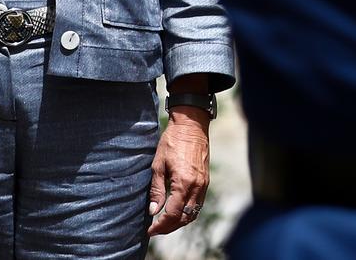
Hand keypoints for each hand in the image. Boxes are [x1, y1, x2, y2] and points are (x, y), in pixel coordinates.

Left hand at [148, 107, 210, 235]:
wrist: (191, 125)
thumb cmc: (172, 142)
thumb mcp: (158, 165)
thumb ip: (157, 190)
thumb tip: (153, 211)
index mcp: (183, 183)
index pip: (172, 214)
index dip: (160, 226)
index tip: (150, 230)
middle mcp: (196, 187)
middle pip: (184, 218)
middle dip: (169, 227)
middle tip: (155, 230)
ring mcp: (203, 185)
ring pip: (193, 213)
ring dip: (179, 222)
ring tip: (165, 224)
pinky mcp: (206, 181)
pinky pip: (198, 204)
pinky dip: (188, 213)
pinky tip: (177, 211)